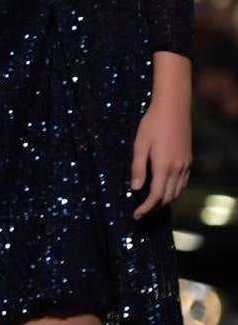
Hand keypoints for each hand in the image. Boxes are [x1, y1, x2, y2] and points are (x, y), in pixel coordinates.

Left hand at [132, 57, 191, 217]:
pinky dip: (173, 192)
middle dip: (154, 208)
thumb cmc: (152, 124)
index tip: (135, 215)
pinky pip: (182, 183)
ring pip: (177, 192)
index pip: (156, 196)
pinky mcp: (188, 161)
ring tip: (150, 205)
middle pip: (168, 197)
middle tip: (140, 213)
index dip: (146, 208)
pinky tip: (164, 190)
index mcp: (164, 167)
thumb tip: (135, 189)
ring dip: (164, 201)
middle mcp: (178, 169)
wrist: (173, 109)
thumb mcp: (140, 145)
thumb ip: (138, 168)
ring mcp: (185, 165)